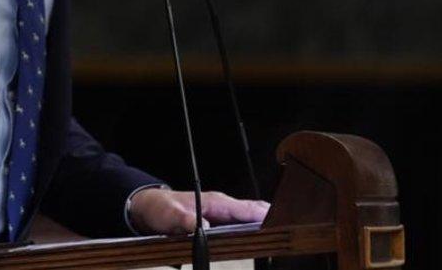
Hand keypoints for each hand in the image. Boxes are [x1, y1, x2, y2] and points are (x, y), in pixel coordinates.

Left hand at [128, 188, 269, 234]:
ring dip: (265, 225)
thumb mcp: (169, 216)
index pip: (246, 209)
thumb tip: (203, 227)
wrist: (150, 207)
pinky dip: (254, 228)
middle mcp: (223, 207)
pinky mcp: (219, 222)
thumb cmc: (161, 208)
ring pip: (250, 217)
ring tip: (282, 237)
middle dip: (272, 220)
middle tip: (290, 233)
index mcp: (216, 203)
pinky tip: (262, 238)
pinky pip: (242, 224)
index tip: (280, 224)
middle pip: (254, 212)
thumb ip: (185, 220)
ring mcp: (222, 214)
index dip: (264, 217)